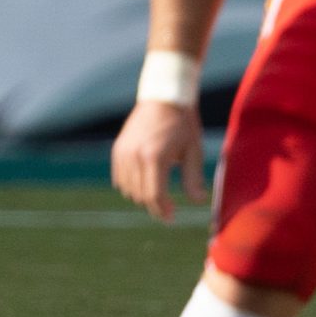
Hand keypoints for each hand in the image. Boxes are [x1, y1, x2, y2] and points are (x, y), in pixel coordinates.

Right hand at [113, 99, 207, 222]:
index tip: (172, 217)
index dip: (163, 210)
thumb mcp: (193, 151)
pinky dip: (130, 186)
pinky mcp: (118, 149)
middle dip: (154, 206)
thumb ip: (193, 178)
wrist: (163, 99)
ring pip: (127, 189)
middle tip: (168, 212)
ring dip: (142, 196)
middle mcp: (134, 156)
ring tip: (157, 197)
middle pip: (140, 194)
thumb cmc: (183, 125)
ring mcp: (123, 152)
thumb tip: (198, 201)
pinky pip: (119, 178)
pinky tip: (144, 184)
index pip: (154, 194)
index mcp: (154, 157)